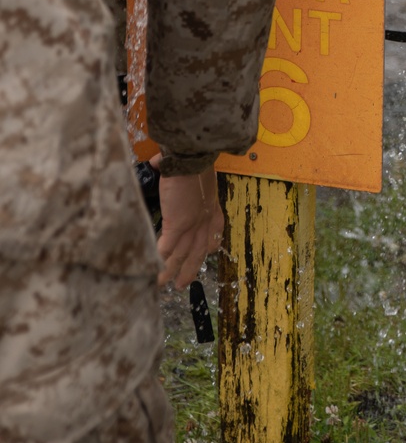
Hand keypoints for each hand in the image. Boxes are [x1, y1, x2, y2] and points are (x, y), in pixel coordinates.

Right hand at [153, 159, 222, 288]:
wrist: (190, 159)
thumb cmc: (191, 159)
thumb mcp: (192, 168)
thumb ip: (178, 171)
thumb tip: (160, 162)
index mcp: (211, 207)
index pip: (215, 232)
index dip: (210, 244)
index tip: (207, 252)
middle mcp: (204, 220)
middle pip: (198, 251)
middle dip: (190, 269)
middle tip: (183, 283)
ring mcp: (191, 225)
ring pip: (181, 255)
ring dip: (170, 270)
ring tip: (162, 283)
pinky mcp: (177, 225)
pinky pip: (167, 248)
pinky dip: (160, 259)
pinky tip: (153, 268)